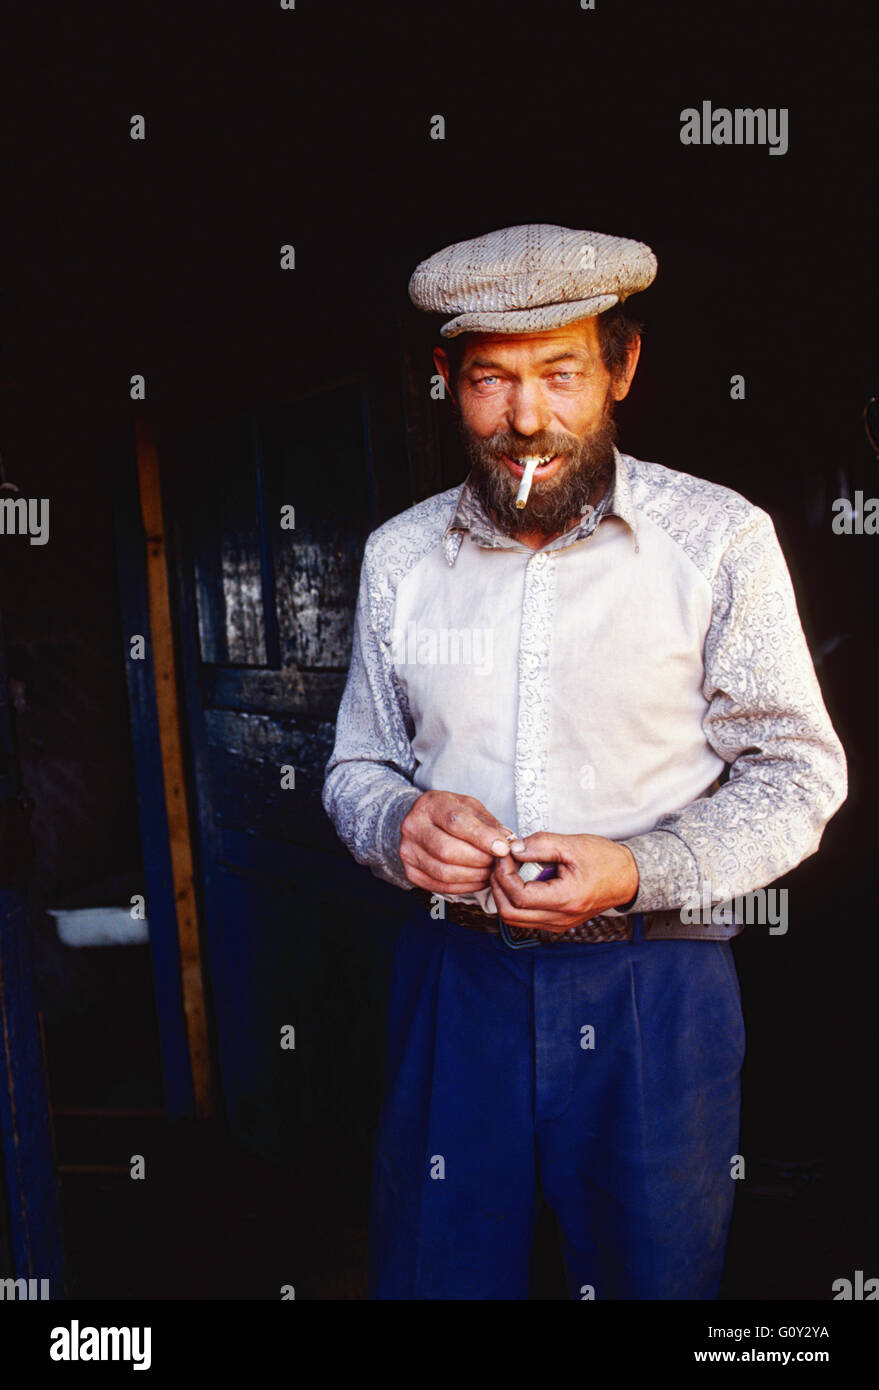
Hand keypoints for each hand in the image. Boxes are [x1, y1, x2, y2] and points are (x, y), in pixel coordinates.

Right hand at [399, 790, 515, 894]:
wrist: (422, 822)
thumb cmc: (451, 813)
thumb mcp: (471, 808)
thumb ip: (489, 824)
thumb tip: (509, 843)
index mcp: (430, 805)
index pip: (456, 822)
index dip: (482, 837)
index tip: (503, 848)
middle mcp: (413, 827)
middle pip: (448, 851)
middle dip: (479, 860)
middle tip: (499, 862)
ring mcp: (408, 851)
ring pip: (444, 872)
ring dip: (475, 876)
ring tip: (491, 871)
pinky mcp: (411, 872)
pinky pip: (441, 886)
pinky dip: (465, 887)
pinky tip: (479, 880)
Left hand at [490, 831, 638, 932]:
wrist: (628, 877)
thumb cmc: (606, 860)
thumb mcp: (572, 844)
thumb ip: (540, 845)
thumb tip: (513, 849)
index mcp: (565, 899)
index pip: (518, 896)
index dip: (504, 875)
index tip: (505, 855)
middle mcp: (560, 918)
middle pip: (510, 914)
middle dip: (498, 886)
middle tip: (502, 863)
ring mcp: (558, 924)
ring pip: (515, 919)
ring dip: (505, 895)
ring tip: (511, 870)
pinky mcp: (557, 922)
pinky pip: (526, 917)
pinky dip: (516, 900)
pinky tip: (522, 880)